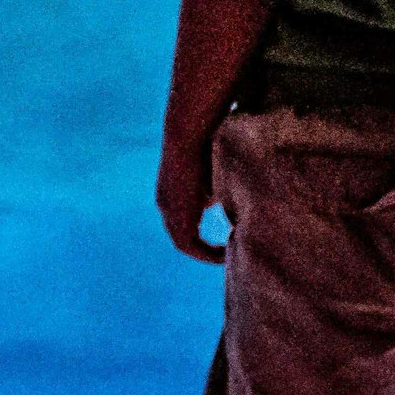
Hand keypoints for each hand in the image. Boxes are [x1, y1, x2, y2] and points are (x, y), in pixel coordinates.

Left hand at [157, 142, 225, 265]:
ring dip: (205, 253)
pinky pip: (186, 244)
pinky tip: (223, 252)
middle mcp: (164, 205)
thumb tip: (230, 216)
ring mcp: (166, 211)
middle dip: (203, 248)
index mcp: (170, 195)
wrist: (188, 138)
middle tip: (224, 255)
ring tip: (227, 257)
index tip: (222, 238)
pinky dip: (204, 251)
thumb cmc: (204, 149)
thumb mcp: (212, 178)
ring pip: (183, 243)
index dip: (201, 234)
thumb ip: (215, 197)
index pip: (183, 222)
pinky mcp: (173, 213)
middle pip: (181, 237)